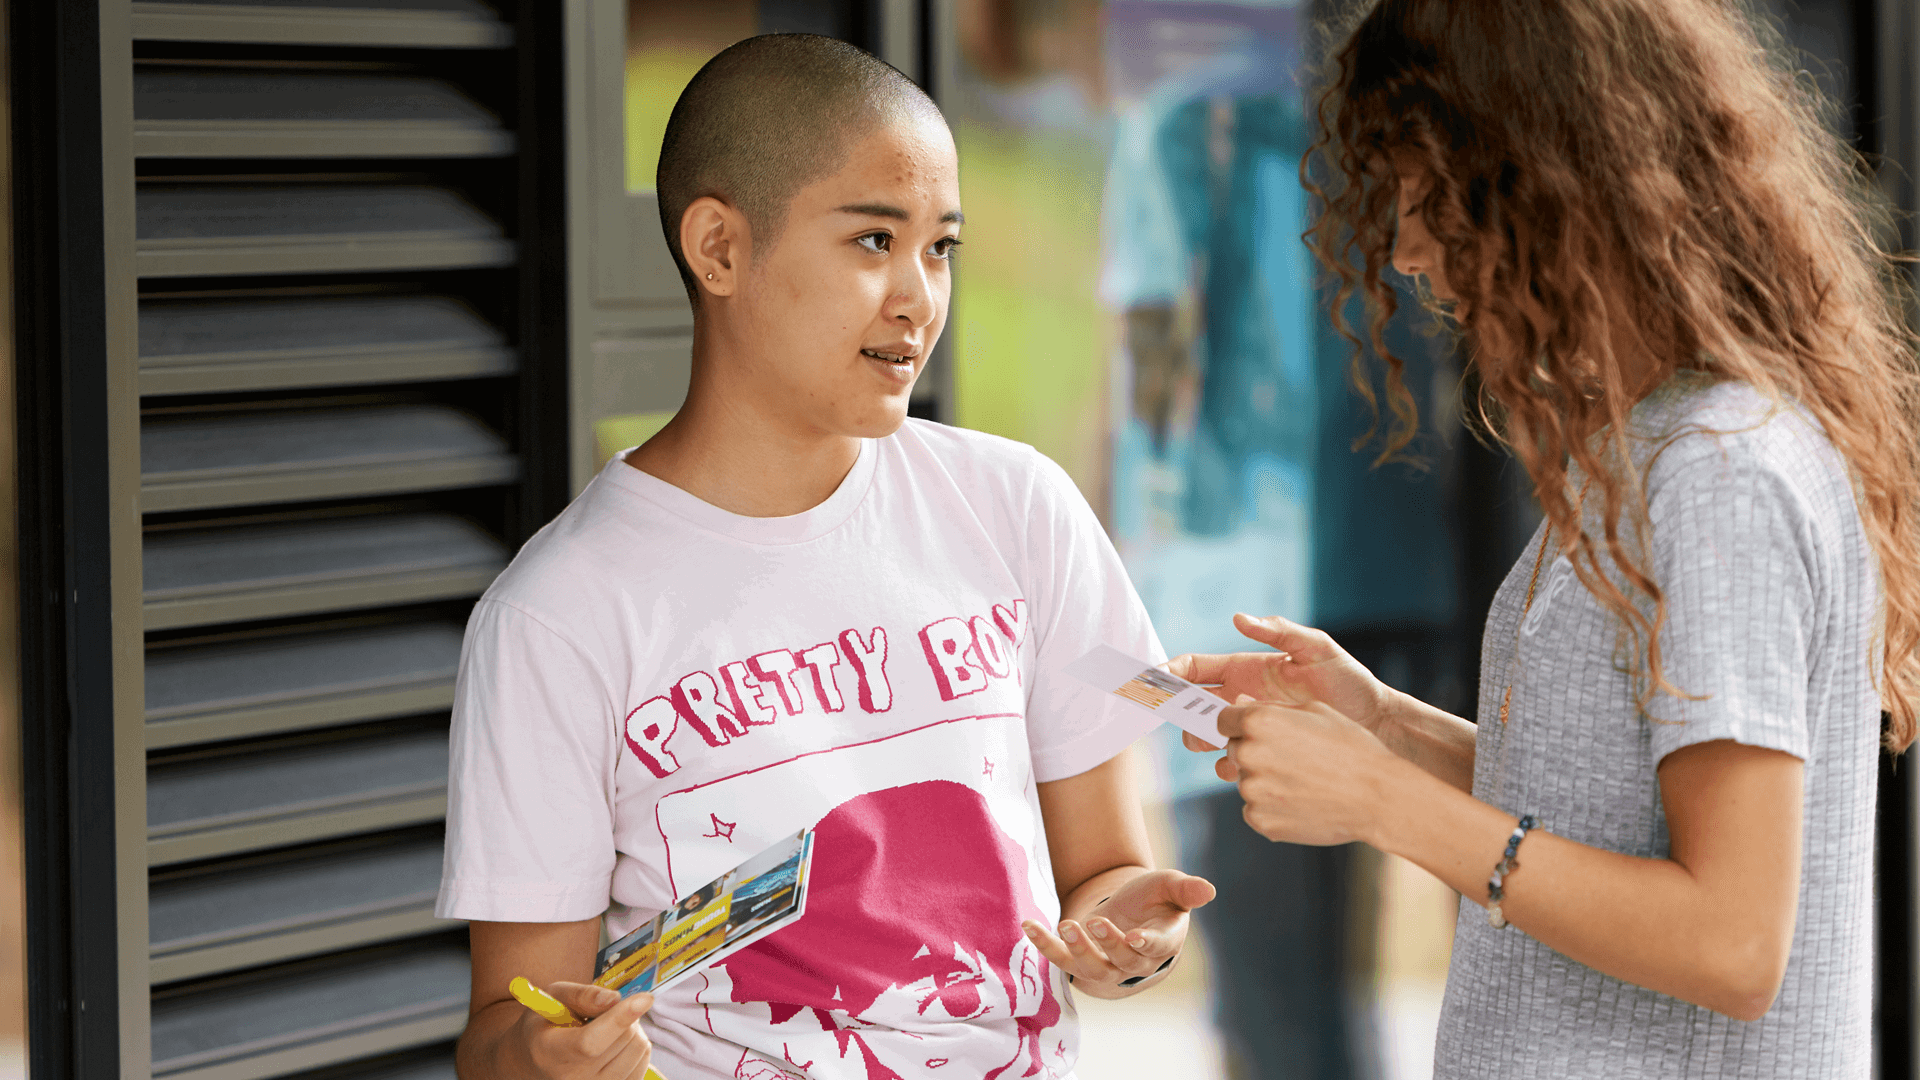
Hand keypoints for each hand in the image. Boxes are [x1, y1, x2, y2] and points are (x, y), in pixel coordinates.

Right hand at [514, 982, 656, 1079]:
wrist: (534, 1062)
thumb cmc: (544, 1025)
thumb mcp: (553, 999)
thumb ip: (581, 995)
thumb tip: (613, 998)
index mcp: (551, 1053)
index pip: (591, 1042)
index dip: (620, 1019)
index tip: (645, 998)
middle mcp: (572, 1079)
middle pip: (623, 1040)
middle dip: (626, 1015)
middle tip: (609, 1010)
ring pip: (639, 1051)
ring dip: (634, 1030)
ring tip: (611, 1027)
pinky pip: (643, 1065)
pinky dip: (638, 1047)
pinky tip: (619, 1042)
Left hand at [1020, 869, 1213, 996]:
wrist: (1129, 914)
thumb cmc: (1154, 900)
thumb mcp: (1168, 886)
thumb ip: (1185, 888)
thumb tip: (1209, 889)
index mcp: (1162, 943)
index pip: (1156, 948)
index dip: (1145, 944)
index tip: (1134, 936)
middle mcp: (1135, 962)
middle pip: (1123, 960)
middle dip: (1109, 943)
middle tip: (1095, 921)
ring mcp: (1106, 966)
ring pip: (1093, 968)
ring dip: (1077, 949)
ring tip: (1066, 925)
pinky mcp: (1078, 962)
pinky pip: (1060, 959)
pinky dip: (1044, 944)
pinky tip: (1029, 925)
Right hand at [1167, 614, 1396, 750]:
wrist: (1375, 725)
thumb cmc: (1349, 683)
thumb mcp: (1317, 649)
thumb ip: (1279, 631)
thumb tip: (1238, 618)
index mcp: (1246, 670)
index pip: (1195, 668)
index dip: (1170, 672)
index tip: (1153, 681)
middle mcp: (1242, 698)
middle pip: (1191, 705)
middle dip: (1180, 711)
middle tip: (1185, 717)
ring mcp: (1251, 728)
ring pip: (1205, 736)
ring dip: (1202, 740)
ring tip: (1222, 741)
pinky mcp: (1262, 753)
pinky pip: (1229, 763)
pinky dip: (1225, 765)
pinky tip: (1240, 763)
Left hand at [1215, 698, 1403, 845]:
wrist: (1377, 796)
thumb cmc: (1352, 749)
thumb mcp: (1315, 712)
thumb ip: (1271, 707)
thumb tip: (1241, 703)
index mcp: (1259, 722)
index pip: (1224, 720)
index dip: (1240, 725)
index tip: (1257, 732)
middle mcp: (1249, 754)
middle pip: (1234, 750)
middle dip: (1255, 752)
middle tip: (1291, 759)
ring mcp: (1251, 791)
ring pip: (1246, 781)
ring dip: (1265, 781)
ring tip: (1304, 782)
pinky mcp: (1259, 820)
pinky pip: (1254, 809)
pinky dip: (1272, 807)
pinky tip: (1302, 801)